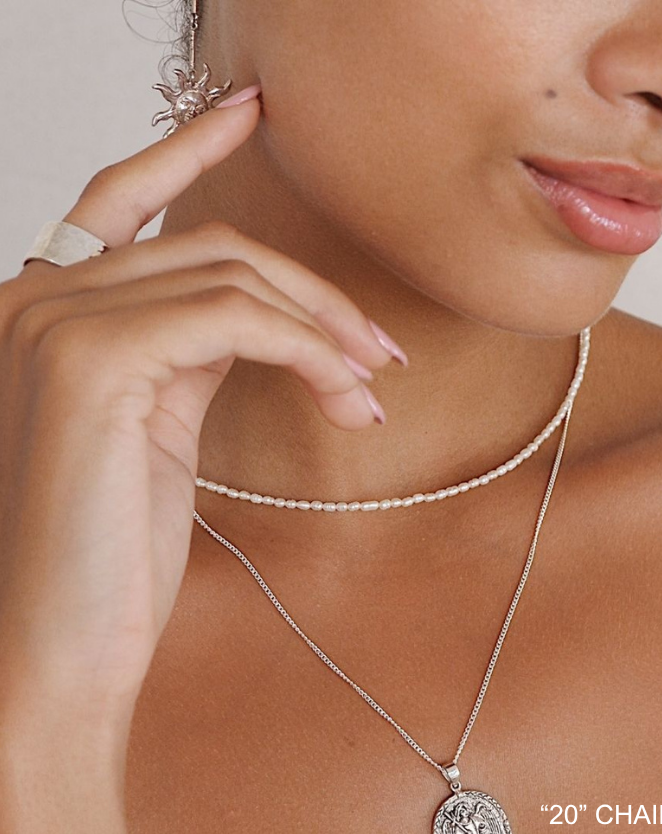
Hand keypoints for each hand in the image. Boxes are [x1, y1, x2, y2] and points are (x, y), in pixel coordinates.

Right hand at [0, 86, 396, 747]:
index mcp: (47, 311)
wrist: (64, 644)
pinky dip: (306, 349)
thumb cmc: (110, 554)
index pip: (121, 199)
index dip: (188, 148)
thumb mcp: (158, 430)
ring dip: (325, 330)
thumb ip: (188, 354)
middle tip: (379, 353)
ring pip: (232, 276)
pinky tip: (344, 396)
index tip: (253, 114)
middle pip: (211, 245)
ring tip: (370, 390)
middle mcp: (35, 298)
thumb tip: (260, 315)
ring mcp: (52, 321)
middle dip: (315, 295)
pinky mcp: (88, 358)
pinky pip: (234, 316)